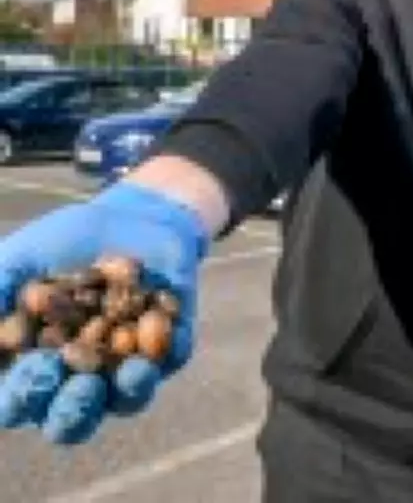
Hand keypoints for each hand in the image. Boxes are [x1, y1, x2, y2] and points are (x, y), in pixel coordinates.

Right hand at [0, 181, 207, 443]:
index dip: (24, 394)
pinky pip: (171, 356)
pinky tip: (156, 322)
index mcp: (34, 365)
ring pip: (127, 398)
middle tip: (82, 385)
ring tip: (132, 372)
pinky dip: (165, 345)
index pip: (20, 399)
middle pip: (72, 419)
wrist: (129, 214)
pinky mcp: (171, 345)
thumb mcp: (23, 258)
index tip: (37, 366)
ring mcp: (127, 366)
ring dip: (129, 389)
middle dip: (76, 409)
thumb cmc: (64, 242)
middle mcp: (79, 377)